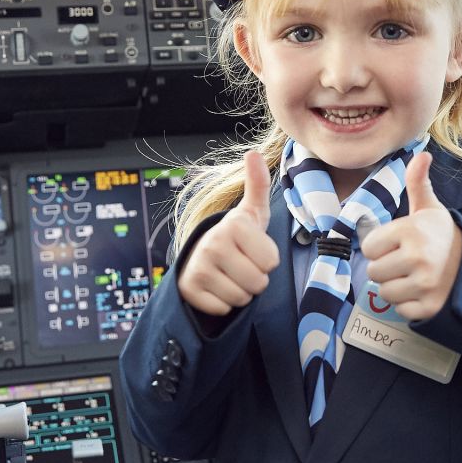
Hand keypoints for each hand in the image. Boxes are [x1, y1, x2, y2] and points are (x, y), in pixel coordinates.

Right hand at [177, 150, 280, 315]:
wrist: (200, 258)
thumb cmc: (236, 237)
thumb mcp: (251, 213)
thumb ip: (257, 185)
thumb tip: (254, 153)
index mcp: (233, 225)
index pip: (271, 262)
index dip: (267, 260)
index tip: (252, 250)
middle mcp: (213, 244)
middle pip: (259, 283)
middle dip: (255, 279)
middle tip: (241, 266)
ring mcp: (199, 267)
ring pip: (242, 298)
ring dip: (241, 292)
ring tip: (230, 276)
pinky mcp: (189, 290)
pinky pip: (223, 309)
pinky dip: (223, 304)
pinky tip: (216, 288)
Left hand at [363, 151, 461, 321]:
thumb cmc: (440, 235)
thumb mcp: (429, 208)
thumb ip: (418, 183)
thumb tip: (421, 154)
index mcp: (411, 231)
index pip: (369, 247)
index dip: (379, 247)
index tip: (397, 245)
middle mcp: (418, 258)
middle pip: (373, 272)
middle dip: (385, 268)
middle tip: (404, 262)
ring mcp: (425, 284)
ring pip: (384, 293)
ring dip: (394, 287)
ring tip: (412, 276)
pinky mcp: (429, 306)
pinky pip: (400, 310)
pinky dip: (408, 304)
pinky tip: (421, 291)